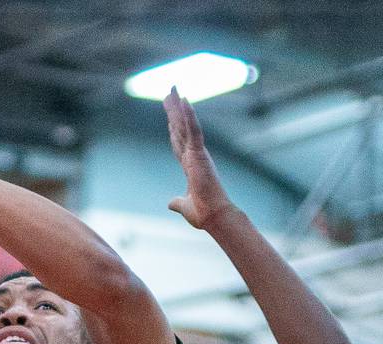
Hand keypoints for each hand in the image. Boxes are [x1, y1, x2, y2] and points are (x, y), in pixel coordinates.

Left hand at [162, 88, 235, 230]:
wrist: (213, 216)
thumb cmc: (203, 213)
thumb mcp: (185, 206)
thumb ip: (177, 202)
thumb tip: (171, 203)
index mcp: (191, 165)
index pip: (179, 143)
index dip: (174, 129)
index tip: (170, 116)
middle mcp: (195, 155)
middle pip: (181, 128)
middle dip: (174, 111)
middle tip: (169, 93)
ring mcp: (197, 153)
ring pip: (186, 125)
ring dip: (179, 106)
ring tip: (173, 89)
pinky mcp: (200, 154)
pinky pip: (194, 130)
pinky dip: (189, 115)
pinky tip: (184, 100)